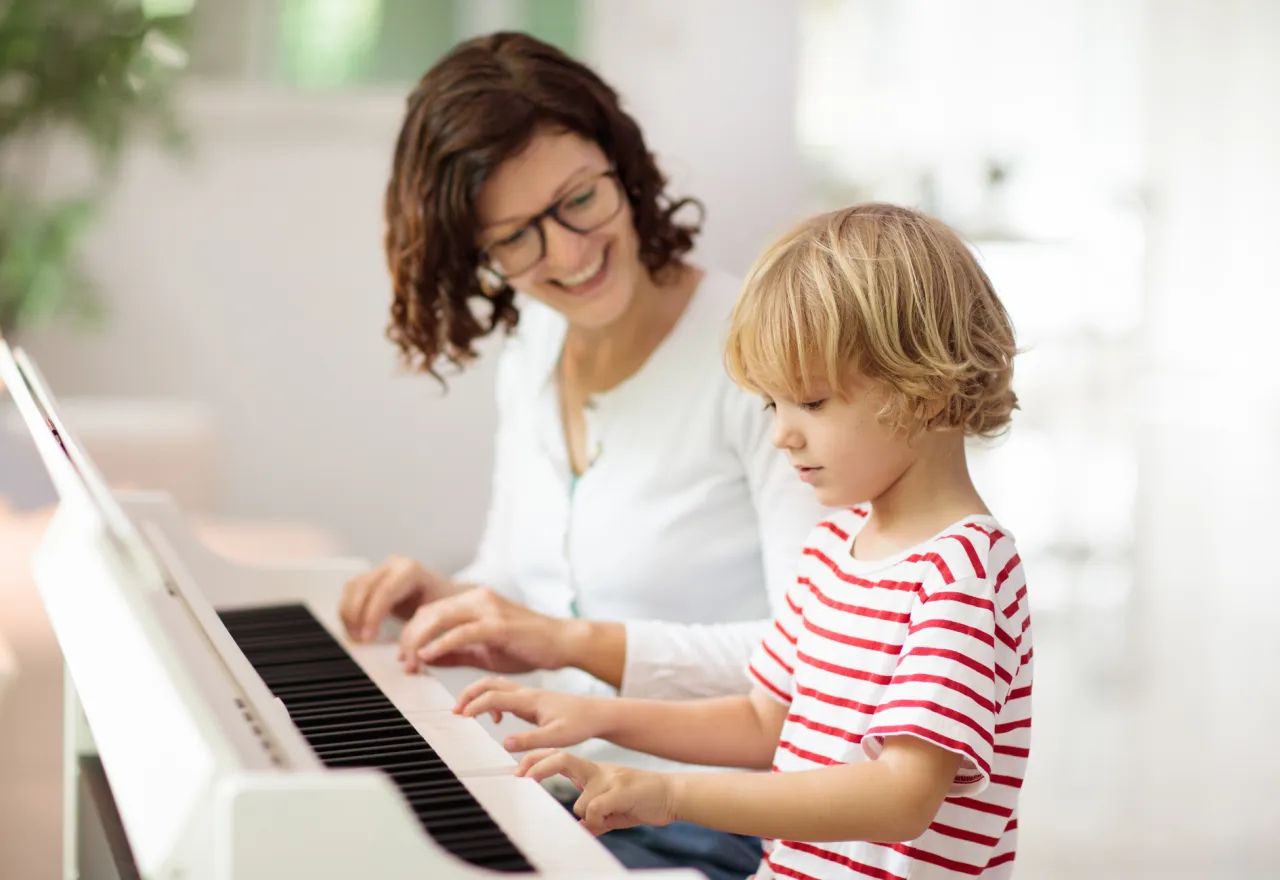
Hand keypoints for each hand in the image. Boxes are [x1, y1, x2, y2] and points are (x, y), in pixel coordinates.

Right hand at [338, 555, 462, 641]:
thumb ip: (421, 629)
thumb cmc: (443, 606)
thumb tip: (408, 651)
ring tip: (355, 637)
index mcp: (411, 570)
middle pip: (364, 587)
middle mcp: (394, 565)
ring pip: (353, 587)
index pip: (385, 591)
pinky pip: (350, 591)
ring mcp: (381, 569)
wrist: (443, 595)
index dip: (372, 616)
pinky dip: (347, 610)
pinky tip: (352, 629)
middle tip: (359, 640)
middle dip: (357, 616)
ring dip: (348, 614)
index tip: (368, 638)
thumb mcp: (437, 615)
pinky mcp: (371, 578)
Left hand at [397, 587, 574, 674]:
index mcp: (473, 600)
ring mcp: (488, 608)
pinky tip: (428, 656)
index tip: (404, 657)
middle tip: (403, 662)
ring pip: (439, 617)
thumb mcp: (483, 650)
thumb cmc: (526, 647)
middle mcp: (478, 597)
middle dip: (409, 637)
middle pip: (429, 611)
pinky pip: (461, 632)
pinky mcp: (498, 624)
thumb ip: (455, 652)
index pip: (430, 610)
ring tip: (411, 661)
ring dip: (419, 641)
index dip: (411, 633)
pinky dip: (440, 644)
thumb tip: (426, 659)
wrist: (562, 643)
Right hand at [453, 677, 604, 751]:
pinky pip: (502, 693)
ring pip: (494, 685)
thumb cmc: (580, 723)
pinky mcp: (529, 699)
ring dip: (476, 695)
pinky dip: (489, 701)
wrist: (596, 713)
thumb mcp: (557, 736)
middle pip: (488, 683)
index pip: (494, 696)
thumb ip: (530, 740)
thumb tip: (505, 743)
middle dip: (468, 694)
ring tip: (465, 713)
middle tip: (455, 712)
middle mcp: (526, 692)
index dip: (475, 706)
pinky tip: (495, 719)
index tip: (461, 718)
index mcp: (530, 699)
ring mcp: (527, 694)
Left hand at [515, 750, 678, 834]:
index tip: (518, 773)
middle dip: (538, 766)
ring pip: (581, 799)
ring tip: (607, 818)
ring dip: (588, 815)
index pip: (559, 758)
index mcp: (592, 773)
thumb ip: (594, 818)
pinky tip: (612, 819)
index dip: (537, 762)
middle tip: (521, 778)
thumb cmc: (640, 800)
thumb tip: (579, 829)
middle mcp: (597, 771)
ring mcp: (609, 779)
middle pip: (562, 758)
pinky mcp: (621, 790)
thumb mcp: (611, 811)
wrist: (671, 794)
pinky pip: (596, 808)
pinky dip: (598, 819)